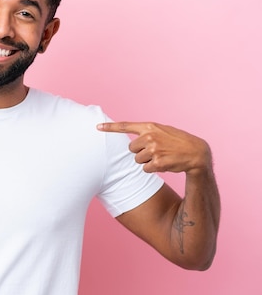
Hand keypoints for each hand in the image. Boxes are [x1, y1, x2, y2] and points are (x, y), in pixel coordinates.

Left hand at [97, 122, 211, 174]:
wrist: (196, 152)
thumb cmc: (177, 141)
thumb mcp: (162, 131)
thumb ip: (147, 133)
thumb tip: (132, 142)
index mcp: (150, 127)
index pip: (126, 126)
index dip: (110, 127)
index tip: (97, 127)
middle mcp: (149, 137)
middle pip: (131, 149)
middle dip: (140, 152)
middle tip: (155, 151)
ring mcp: (153, 150)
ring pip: (137, 160)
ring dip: (147, 161)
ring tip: (161, 156)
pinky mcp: (156, 162)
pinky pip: (145, 168)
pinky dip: (152, 169)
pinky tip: (164, 163)